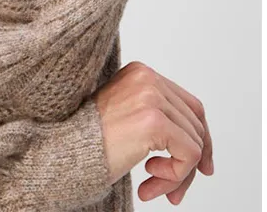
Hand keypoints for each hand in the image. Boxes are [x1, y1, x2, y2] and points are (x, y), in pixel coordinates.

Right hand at [95, 61, 213, 203]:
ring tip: (154, 186)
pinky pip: (189, 154)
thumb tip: (200, 145)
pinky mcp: (154, 121)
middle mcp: (148, 78)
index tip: (201, 166)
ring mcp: (151, 98)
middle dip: (190, 163)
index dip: (201, 138)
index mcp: (141, 73)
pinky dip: (177, 176)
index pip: (190, 105)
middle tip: (174, 192)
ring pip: (194, 143)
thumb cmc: (91, 139)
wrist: (64, 149)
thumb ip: (159, 116)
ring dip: (178, 175)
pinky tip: (149, 181)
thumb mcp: (129, 115)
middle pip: (195, 125)